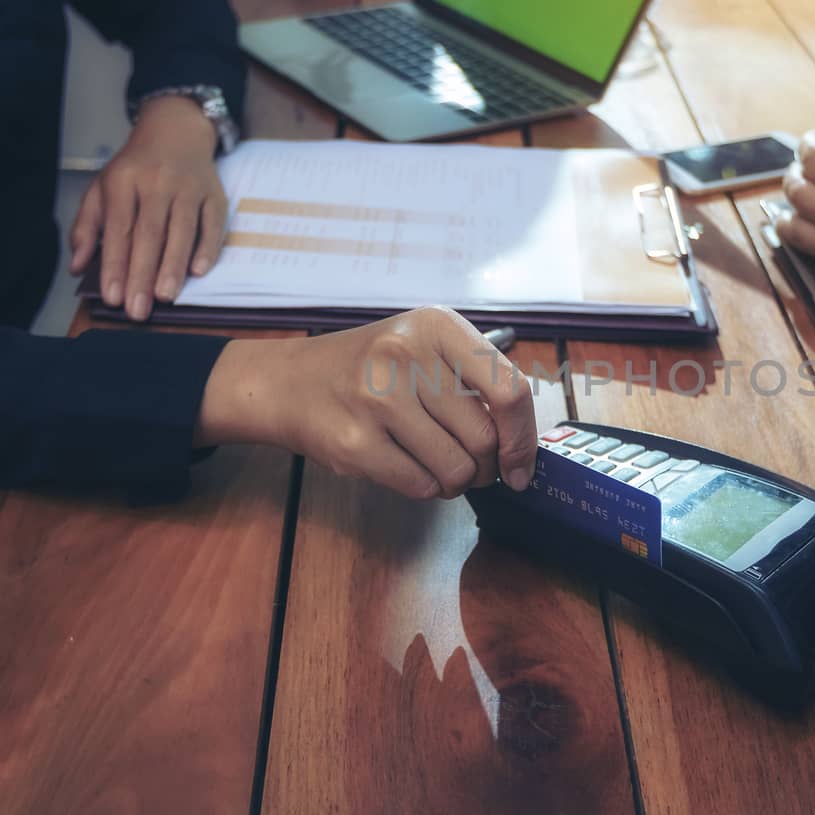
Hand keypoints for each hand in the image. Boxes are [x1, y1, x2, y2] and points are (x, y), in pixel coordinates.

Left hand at [70, 96, 226, 321]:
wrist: (175, 130)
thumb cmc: (135, 168)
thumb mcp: (102, 188)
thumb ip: (87, 227)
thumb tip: (77, 266)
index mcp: (123, 180)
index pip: (119, 228)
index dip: (115, 265)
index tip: (112, 297)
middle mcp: (157, 181)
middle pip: (149, 233)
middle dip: (142, 274)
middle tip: (137, 309)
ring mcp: (189, 187)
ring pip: (182, 230)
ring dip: (173, 266)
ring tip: (165, 297)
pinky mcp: (214, 193)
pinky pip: (213, 223)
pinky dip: (207, 247)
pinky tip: (198, 271)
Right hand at [196, 306, 538, 499]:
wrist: (290, 382)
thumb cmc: (372, 369)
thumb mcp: (425, 347)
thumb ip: (477, 380)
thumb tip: (524, 445)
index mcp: (436, 326)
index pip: (508, 389)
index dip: (523, 438)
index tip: (521, 466)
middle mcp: (406, 356)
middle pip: (485, 438)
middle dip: (486, 466)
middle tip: (472, 465)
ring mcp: (377, 399)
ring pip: (456, 468)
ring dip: (456, 481)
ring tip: (438, 466)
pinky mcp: (354, 443)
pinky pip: (421, 485)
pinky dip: (426, 488)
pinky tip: (410, 468)